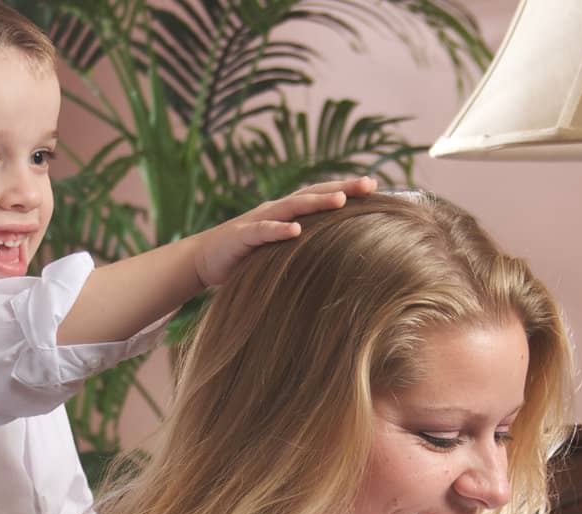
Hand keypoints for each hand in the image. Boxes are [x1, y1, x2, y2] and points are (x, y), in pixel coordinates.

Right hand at [194, 177, 376, 286]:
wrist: (205, 260)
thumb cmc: (249, 256)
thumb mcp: (283, 249)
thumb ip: (307, 245)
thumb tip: (343, 251)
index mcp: (288, 211)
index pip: (322, 196)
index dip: (347, 189)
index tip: (376, 186)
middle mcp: (276, 210)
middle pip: (313, 194)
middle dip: (342, 188)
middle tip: (369, 184)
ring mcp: (258, 220)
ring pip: (291, 207)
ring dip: (316, 203)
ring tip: (340, 201)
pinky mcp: (241, 237)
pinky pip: (262, 231)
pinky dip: (278, 229)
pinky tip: (295, 230)